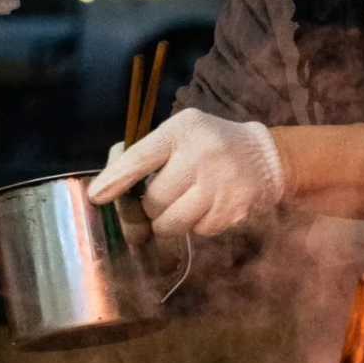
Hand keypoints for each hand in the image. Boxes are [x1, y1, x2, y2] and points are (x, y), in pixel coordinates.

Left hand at [88, 108, 285, 236]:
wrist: (267, 157)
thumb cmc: (211, 143)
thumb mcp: (181, 132)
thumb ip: (147, 151)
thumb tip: (107, 183)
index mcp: (183, 130)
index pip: (140, 157)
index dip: (115, 179)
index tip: (96, 196)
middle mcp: (202, 155)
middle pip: (154, 199)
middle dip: (152, 205)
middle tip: (165, 196)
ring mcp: (220, 185)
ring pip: (171, 222)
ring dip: (169, 220)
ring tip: (183, 204)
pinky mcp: (234, 211)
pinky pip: (197, 232)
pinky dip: (197, 225)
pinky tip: (209, 206)